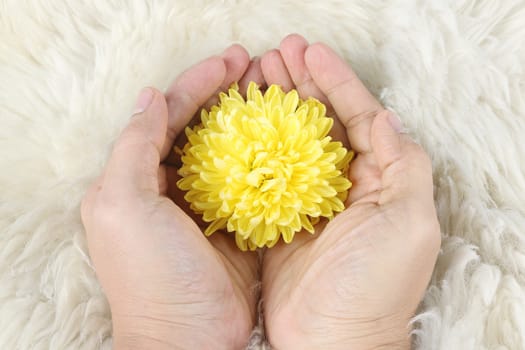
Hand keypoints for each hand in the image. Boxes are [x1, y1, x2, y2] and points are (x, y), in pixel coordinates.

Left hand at [81, 45, 262, 349]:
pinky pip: (248, 181)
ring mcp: (202, 208)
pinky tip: (283, 139)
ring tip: (273, 95)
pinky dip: (263, 159)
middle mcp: (166, 190)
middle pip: (197, 128)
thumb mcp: (123, 206)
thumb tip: (149, 97)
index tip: (229, 62)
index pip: (165, 117)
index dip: (195, 85)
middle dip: (224, 95)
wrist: (189, 341)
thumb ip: (134, 148)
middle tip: (255, 67)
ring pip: (225, 151)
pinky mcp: (232, 226)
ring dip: (246, 122)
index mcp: (134, 180)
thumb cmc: (150, 275)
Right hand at [259, 34, 440, 348]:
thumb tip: (386, 116)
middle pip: (321, 122)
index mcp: (379, 180)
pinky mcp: (279, 220)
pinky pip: (266, 173)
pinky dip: (254, 146)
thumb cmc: (375, 287)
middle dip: (299, 85)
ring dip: (274, 109)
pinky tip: (239, 126)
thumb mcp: (409, 223)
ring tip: (252, 79)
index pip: (359, 116)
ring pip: (290, 141)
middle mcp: (344, 186)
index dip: (335, 81)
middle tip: (273, 56)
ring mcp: (309, 201)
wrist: (331, 343)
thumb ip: (405, 165)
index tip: (309, 52)